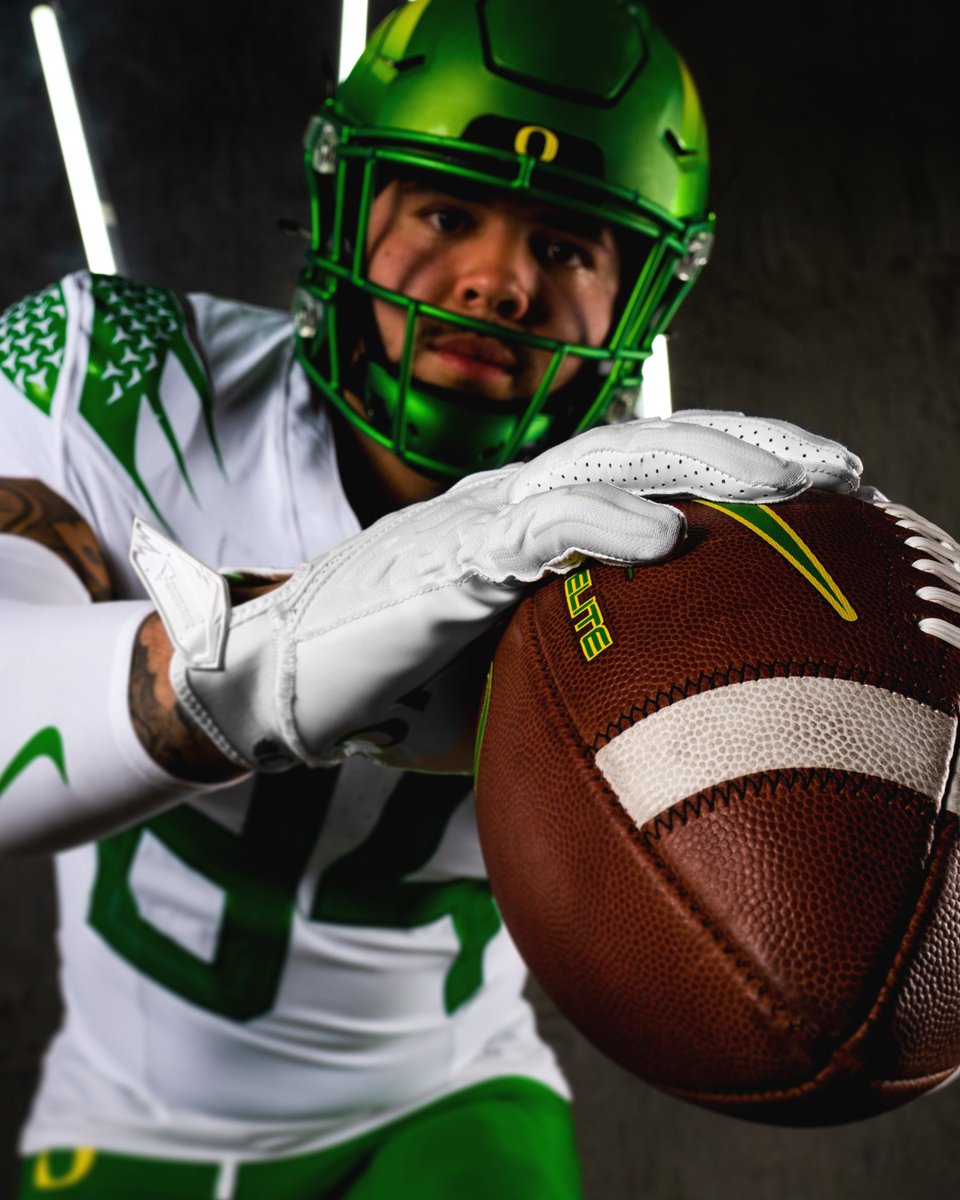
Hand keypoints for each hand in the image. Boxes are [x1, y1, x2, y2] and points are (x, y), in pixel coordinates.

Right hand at [129, 412, 860, 773]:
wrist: (282, 689)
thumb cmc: (395, 688)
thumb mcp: (505, 676)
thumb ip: (576, 666)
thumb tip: (663, 716)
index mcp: (530, 520)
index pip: (646, 467)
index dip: (731, 462)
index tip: (815, 491)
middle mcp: (511, 500)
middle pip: (648, 443)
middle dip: (749, 445)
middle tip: (838, 468)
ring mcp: (479, 519)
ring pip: (607, 463)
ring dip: (705, 467)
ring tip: (792, 485)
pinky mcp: (446, 557)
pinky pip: (537, 528)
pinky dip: (604, 528)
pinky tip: (667, 541)